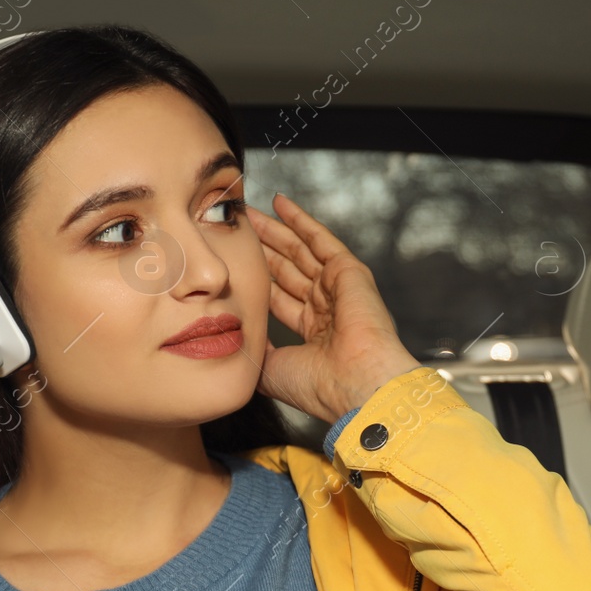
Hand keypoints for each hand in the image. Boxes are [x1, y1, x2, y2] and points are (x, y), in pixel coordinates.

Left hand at [247, 192, 421, 422]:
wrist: (355, 384)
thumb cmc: (318, 387)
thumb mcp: (272, 371)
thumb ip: (257, 350)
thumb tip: (238, 338)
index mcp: (314, 334)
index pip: (279, 298)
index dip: (258, 280)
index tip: (235, 264)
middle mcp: (327, 309)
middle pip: (288, 271)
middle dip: (264, 250)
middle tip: (238, 229)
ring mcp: (338, 289)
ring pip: (300, 251)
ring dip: (275, 230)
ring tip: (250, 212)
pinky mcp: (348, 272)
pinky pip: (319, 239)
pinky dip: (300, 220)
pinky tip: (279, 203)